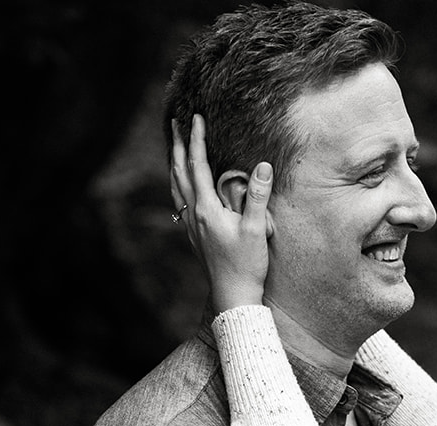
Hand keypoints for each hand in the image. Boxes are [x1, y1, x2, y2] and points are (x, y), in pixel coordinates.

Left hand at [170, 114, 271, 311]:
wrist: (233, 296)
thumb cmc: (246, 265)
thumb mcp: (257, 229)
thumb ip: (259, 196)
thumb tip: (263, 165)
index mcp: (207, 209)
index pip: (198, 165)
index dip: (196, 139)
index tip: (196, 117)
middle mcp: (194, 214)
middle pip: (180, 172)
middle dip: (177, 145)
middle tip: (175, 123)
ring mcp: (192, 225)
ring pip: (176, 187)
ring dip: (174, 164)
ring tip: (173, 147)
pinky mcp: (195, 235)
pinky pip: (180, 201)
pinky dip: (178, 184)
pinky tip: (181, 185)